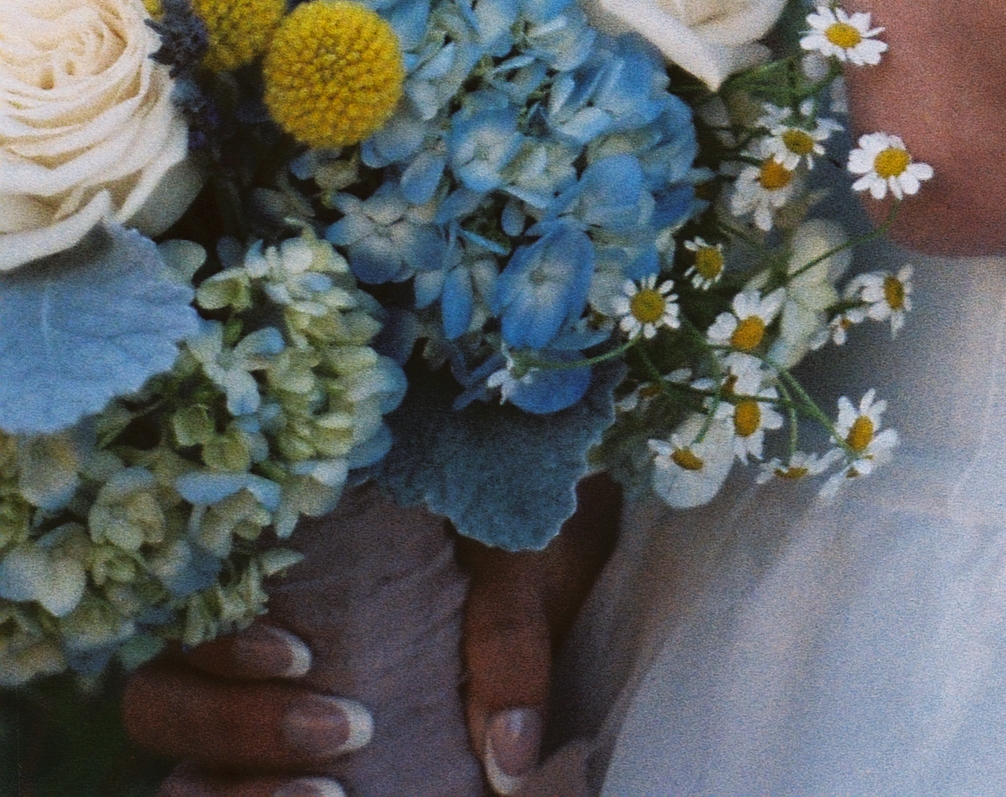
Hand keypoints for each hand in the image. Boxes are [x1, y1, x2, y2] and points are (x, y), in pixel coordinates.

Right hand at [125, 477, 620, 795]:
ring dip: (241, 791)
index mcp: (257, 568)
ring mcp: (233, 721)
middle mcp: (221, 652)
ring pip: (175, 777)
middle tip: (346, 728)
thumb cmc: (494, 554)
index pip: (181, 609)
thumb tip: (508, 755)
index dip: (220, 643)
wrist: (527, 572)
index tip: (303, 655)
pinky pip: (215, 794)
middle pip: (157, 704)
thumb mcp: (508, 565)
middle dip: (237, 725)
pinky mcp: (264, 767)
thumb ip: (505, 633)